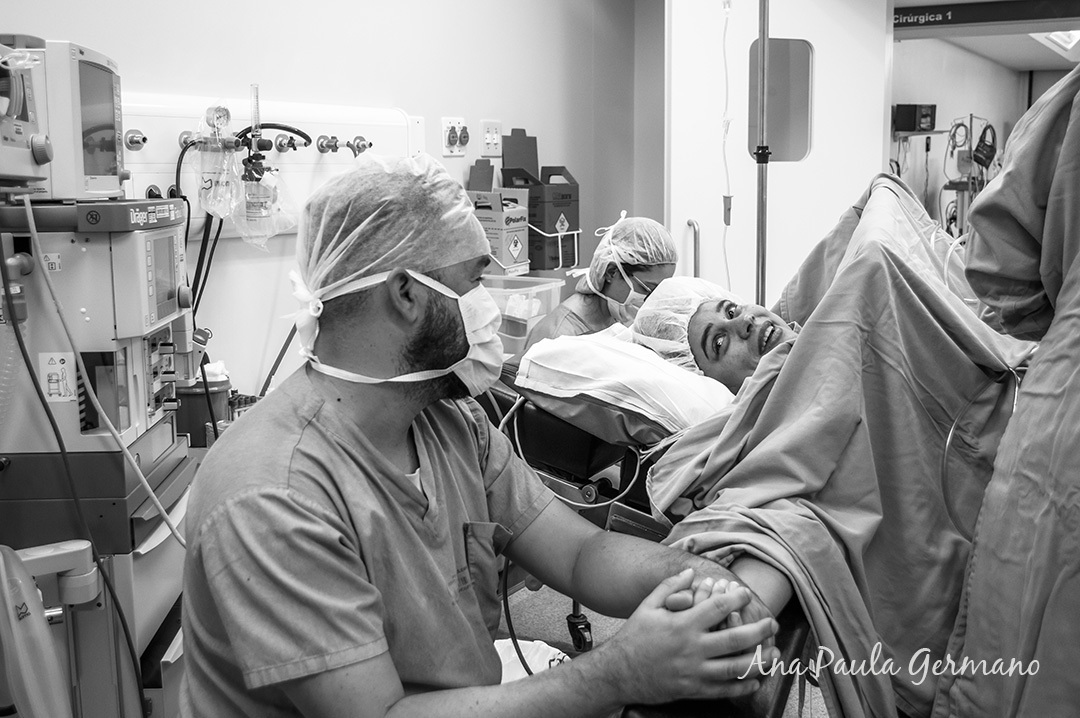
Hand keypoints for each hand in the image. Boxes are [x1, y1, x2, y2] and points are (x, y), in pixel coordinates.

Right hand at [598, 569, 779, 705]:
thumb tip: (692, 572)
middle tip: (772, 624)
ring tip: (773, 654)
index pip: (717, 608)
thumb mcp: (648, 606)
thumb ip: (670, 587)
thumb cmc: (634, 636)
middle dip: (758, 630)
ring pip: (735, 668)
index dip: (735, 598)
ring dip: (758, 661)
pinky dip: (743, 687)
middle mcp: (691, 648)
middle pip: (734, 639)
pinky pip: (723, 690)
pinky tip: (755, 681)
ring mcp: (693, 671)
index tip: (745, 593)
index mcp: (682, 624)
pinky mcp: (693, 689)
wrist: (618, 672)